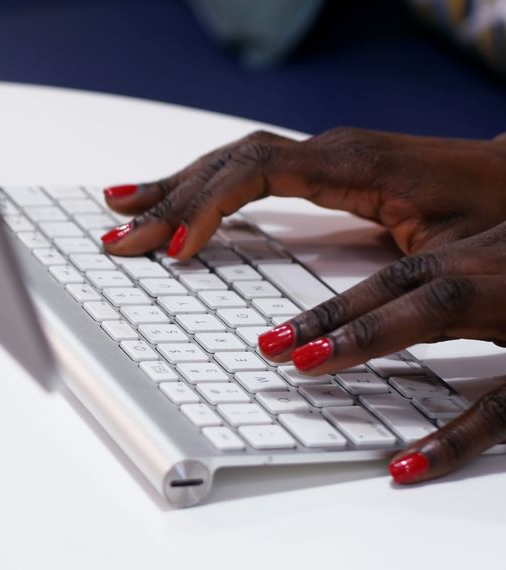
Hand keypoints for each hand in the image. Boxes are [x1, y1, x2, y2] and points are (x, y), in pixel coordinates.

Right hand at [100, 128, 505, 258]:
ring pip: (230, 162)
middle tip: (118, 237)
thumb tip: (312, 334)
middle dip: (168, 201)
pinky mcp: (324, 170)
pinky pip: (247, 172)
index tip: (174, 247)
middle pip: (227, 164)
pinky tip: (178, 200)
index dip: (205, 206)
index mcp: (352, 163)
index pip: (253, 170)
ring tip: (121, 207)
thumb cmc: (499, 212)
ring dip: (174, 187)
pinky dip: (204, 186)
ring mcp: (323, 156)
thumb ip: (383, 283)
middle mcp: (329, 151)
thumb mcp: (449, 254)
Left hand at [250, 221, 505, 482]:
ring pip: (442, 308)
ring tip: (307, 364)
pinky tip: (408, 465)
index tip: (276, 338)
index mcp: (490, 257)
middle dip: (335, 314)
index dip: (337, 308)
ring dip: (370, 334)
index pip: (403, 278)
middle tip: (270, 347)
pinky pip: (505, 404)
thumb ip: (470, 303)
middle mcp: (501, 271)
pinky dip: (456, 436)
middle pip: (408, 283)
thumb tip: (407, 328)